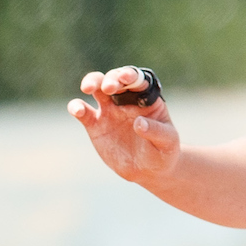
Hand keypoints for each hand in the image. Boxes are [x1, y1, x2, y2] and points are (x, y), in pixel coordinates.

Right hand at [67, 66, 179, 183]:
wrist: (148, 170)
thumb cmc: (163, 151)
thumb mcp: (167, 142)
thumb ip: (156, 131)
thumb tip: (139, 122)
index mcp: (146, 98)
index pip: (138, 80)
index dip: (131, 75)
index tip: (126, 77)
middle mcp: (126, 99)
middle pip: (115, 79)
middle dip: (111, 78)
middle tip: (109, 88)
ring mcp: (109, 110)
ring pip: (97, 88)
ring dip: (92, 82)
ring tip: (88, 88)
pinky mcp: (95, 125)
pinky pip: (83, 112)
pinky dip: (77, 107)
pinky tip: (78, 110)